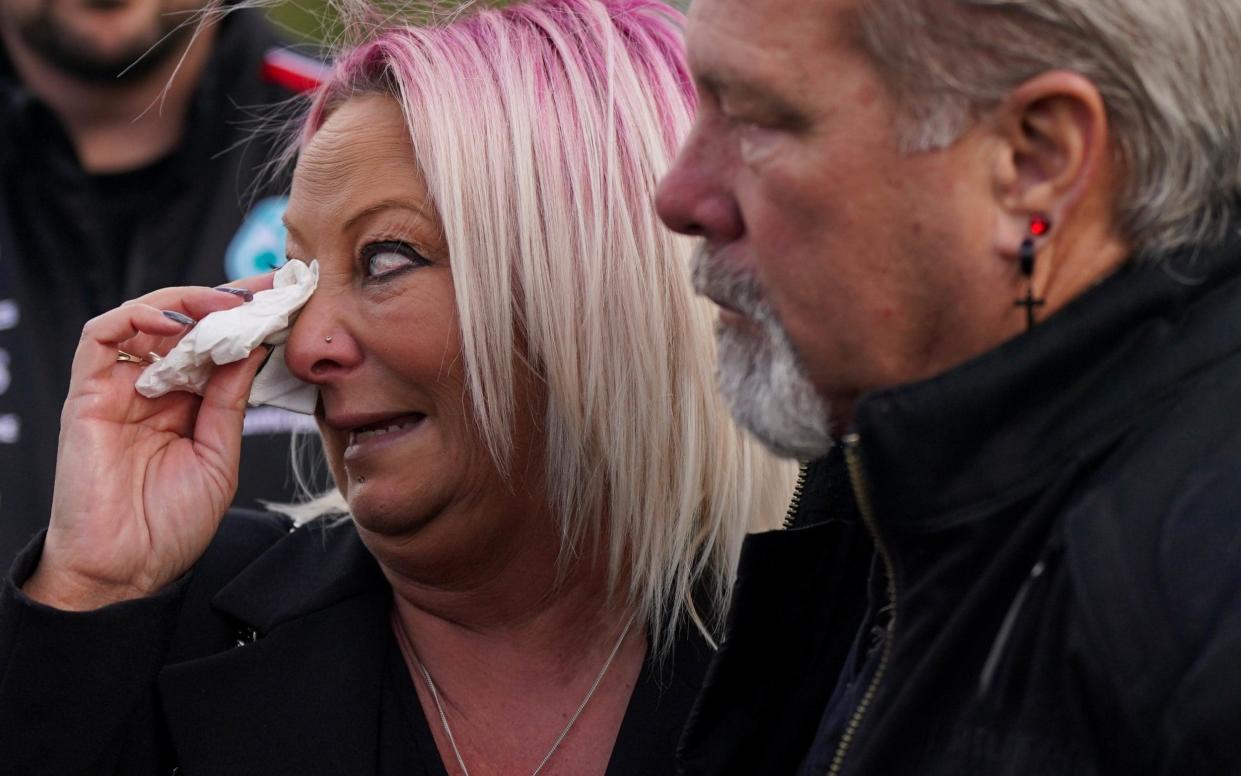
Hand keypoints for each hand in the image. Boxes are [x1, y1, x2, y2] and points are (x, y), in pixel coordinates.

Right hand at [23, 278, 275, 610]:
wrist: (125, 571)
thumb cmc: (171, 526)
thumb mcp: (219, 456)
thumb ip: (232, 401)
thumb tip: (255, 346)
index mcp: (188, 405)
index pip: (216, 345)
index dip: (247, 319)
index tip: (284, 299)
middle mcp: (153, 390)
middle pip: (184, 325)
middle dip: (225, 301)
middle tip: (264, 289)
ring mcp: (118, 390)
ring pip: (144, 320)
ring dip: (185, 303)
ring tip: (225, 306)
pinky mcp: (86, 396)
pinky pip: (100, 338)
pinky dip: (135, 317)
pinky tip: (174, 321)